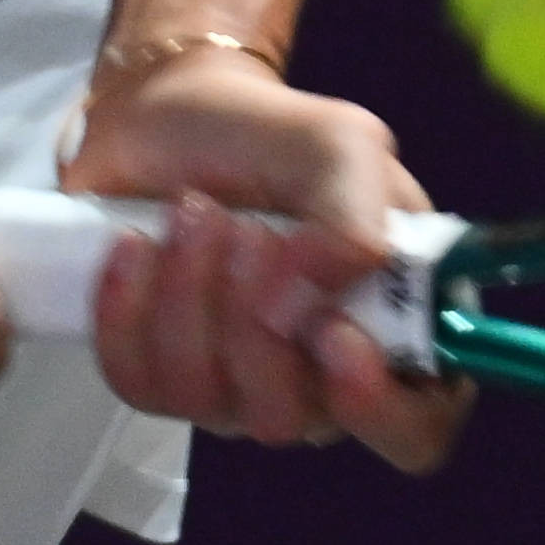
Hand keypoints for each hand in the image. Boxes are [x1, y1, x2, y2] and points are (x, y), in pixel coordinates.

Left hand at [62, 49, 469, 469]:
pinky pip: (138, 383)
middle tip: (242, 227)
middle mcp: (317, 379)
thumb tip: (306, 301)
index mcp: (392, 331)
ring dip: (189, 297)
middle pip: (289, 418)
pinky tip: (133, 245)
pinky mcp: (156, 373)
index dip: (378, 407)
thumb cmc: (267, 135)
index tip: (333, 335)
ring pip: (205, 401)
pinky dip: (128, 308)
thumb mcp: (339, 144)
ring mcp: (233, 386)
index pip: (415, 428)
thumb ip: (354, 215)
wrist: (165, 115)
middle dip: (250, 320)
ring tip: (189, 212)